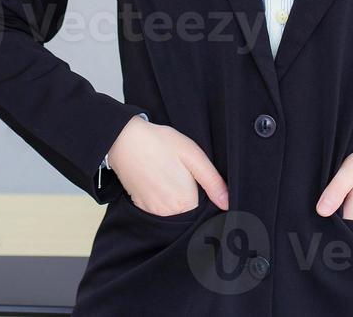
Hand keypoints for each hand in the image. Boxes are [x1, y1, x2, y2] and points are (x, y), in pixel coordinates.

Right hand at [107, 117, 229, 215]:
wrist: (124, 139)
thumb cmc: (159, 142)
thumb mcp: (193, 155)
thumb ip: (213, 181)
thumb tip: (228, 203)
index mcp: (185, 202)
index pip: (205, 211)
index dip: (207, 198)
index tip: (200, 184)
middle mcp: (168, 213)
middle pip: (189, 214)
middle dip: (192, 199)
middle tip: (185, 176)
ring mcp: (153, 212)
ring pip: (174, 213)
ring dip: (177, 201)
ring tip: (171, 177)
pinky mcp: (141, 207)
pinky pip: (159, 210)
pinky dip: (163, 200)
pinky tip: (160, 181)